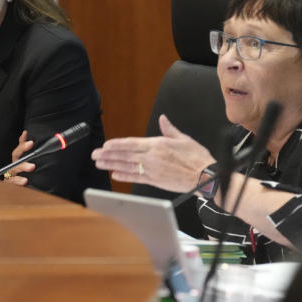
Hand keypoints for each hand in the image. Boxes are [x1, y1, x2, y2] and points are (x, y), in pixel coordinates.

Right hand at [3, 130, 34, 185]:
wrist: (18, 195)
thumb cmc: (25, 178)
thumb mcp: (29, 167)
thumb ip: (33, 156)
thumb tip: (39, 141)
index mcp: (18, 161)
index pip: (20, 148)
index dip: (22, 140)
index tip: (26, 133)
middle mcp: (13, 166)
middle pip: (16, 155)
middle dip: (23, 149)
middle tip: (31, 143)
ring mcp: (11, 175)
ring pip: (15, 168)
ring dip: (23, 166)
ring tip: (32, 166)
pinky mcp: (10, 185)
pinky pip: (12, 182)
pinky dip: (18, 181)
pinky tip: (25, 181)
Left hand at [90, 115, 214, 192]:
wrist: (206, 176)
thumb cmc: (197, 157)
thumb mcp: (183, 139)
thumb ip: (169, 129)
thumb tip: (163, 119)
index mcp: (157, 144)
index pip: (131, 143)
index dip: (116, 145)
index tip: (105, 145)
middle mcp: (152, 157)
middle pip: (125, 155)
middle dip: (108, 155)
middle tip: (95, 155)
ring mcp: (152, 170)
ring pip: (127, 167)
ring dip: (112, 165)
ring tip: (100, 163)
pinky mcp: (156, 181)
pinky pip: (136, 178)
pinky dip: (124, 176)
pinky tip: (115, 175)